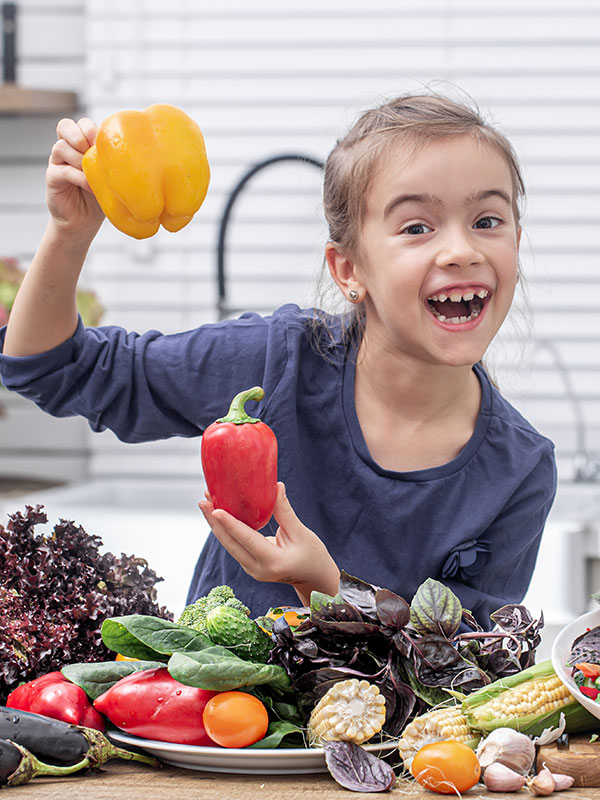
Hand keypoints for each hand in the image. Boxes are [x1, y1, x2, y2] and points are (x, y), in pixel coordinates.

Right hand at [46, 117, 103, 237]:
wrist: (84, 222)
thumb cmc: (100, 197)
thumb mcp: (110, 177)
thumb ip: (114, 163)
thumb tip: (137, 155)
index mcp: (82, 145)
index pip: (82, 124)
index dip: (91, 129)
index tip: (104, 145)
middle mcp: (67, 150)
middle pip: (65, 126)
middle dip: (80, 135)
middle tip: (92, 151)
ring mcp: (57, 162)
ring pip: (61, 147)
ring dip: (80, 158)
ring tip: (93, 175)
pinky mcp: (52, 178)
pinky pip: (62, 170)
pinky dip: (79, 177)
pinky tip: (90, 187)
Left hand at [199, 482, 339, 606]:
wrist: (313, 578)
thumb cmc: (312, 555)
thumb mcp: (301, 533)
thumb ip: (285, 511)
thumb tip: (275, 486)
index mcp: (273, 562)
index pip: (247, 539)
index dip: (230, 523)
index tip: (215, 509)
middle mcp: (257, 569)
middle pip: (230, 544)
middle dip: (214, 522)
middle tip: (203, 501)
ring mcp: (251, 569)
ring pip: (229, 545)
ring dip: (217, 525)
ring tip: (206, 503)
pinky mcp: (249, 565)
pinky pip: (234, 546)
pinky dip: (226, 530)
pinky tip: (218, 514)